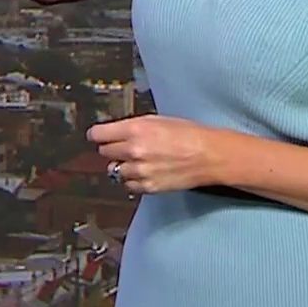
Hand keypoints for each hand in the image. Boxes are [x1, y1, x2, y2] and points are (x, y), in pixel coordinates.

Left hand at [86, 114, 218, 194]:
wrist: (210, 155)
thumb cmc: (189, 134)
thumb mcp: (157, 120)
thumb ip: (132, 127)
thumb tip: (115, 131)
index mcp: (134, 129)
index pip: (97, 134)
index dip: (97, 135)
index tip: (98, 136)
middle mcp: (133, 150)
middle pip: (104, 152)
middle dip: (112, 149)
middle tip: (125, 147)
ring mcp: (139, 170)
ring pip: (115, 170)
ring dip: (123, 165)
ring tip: (140, 160)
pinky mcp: (147, 186)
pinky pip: (128, 185)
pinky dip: (133, 180)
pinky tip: (146, 172)